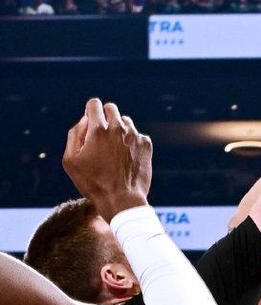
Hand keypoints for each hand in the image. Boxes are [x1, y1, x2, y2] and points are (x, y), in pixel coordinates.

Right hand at [62, 98, 152, 221]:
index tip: (91, 123)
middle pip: (111, 108)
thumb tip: (85, 120)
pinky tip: (127, 157)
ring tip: (115, 150)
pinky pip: (137, 135)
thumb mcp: (71, 161)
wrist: (122, 200)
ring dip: (119, 130)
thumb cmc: (93, 183)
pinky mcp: (146, 145)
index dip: (90, 111)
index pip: (94, 104)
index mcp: (98, 129)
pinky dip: (132, 142)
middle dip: (105, 118)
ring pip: (125, 121)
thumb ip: (74, 135)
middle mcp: (118, 128)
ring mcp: (134, 136)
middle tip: (102, 136)